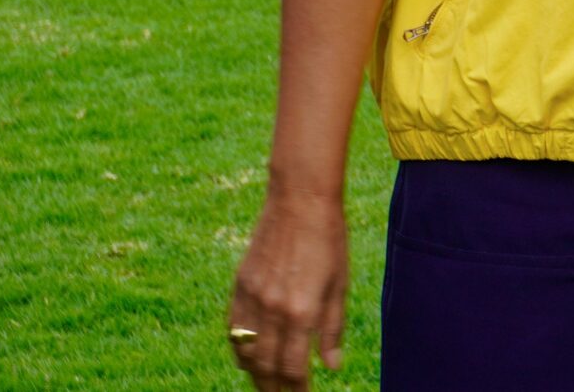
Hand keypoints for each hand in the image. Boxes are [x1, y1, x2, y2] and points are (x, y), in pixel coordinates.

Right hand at [227, 189, 349, 389]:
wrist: (300, 200)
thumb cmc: (329, 240)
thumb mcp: (340, 284)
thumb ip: (332, 328)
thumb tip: (331, 367)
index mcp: (302, 310)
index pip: (294, 367)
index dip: (297, 388)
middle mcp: (273, 309)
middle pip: (267, 366)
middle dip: (274, 389)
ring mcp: (252, 298)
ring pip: (246, 353)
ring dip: (255, 375)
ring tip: (266, 386)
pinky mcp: (239, 287)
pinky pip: (233, 331)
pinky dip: (239, 350)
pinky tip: (248, 360)